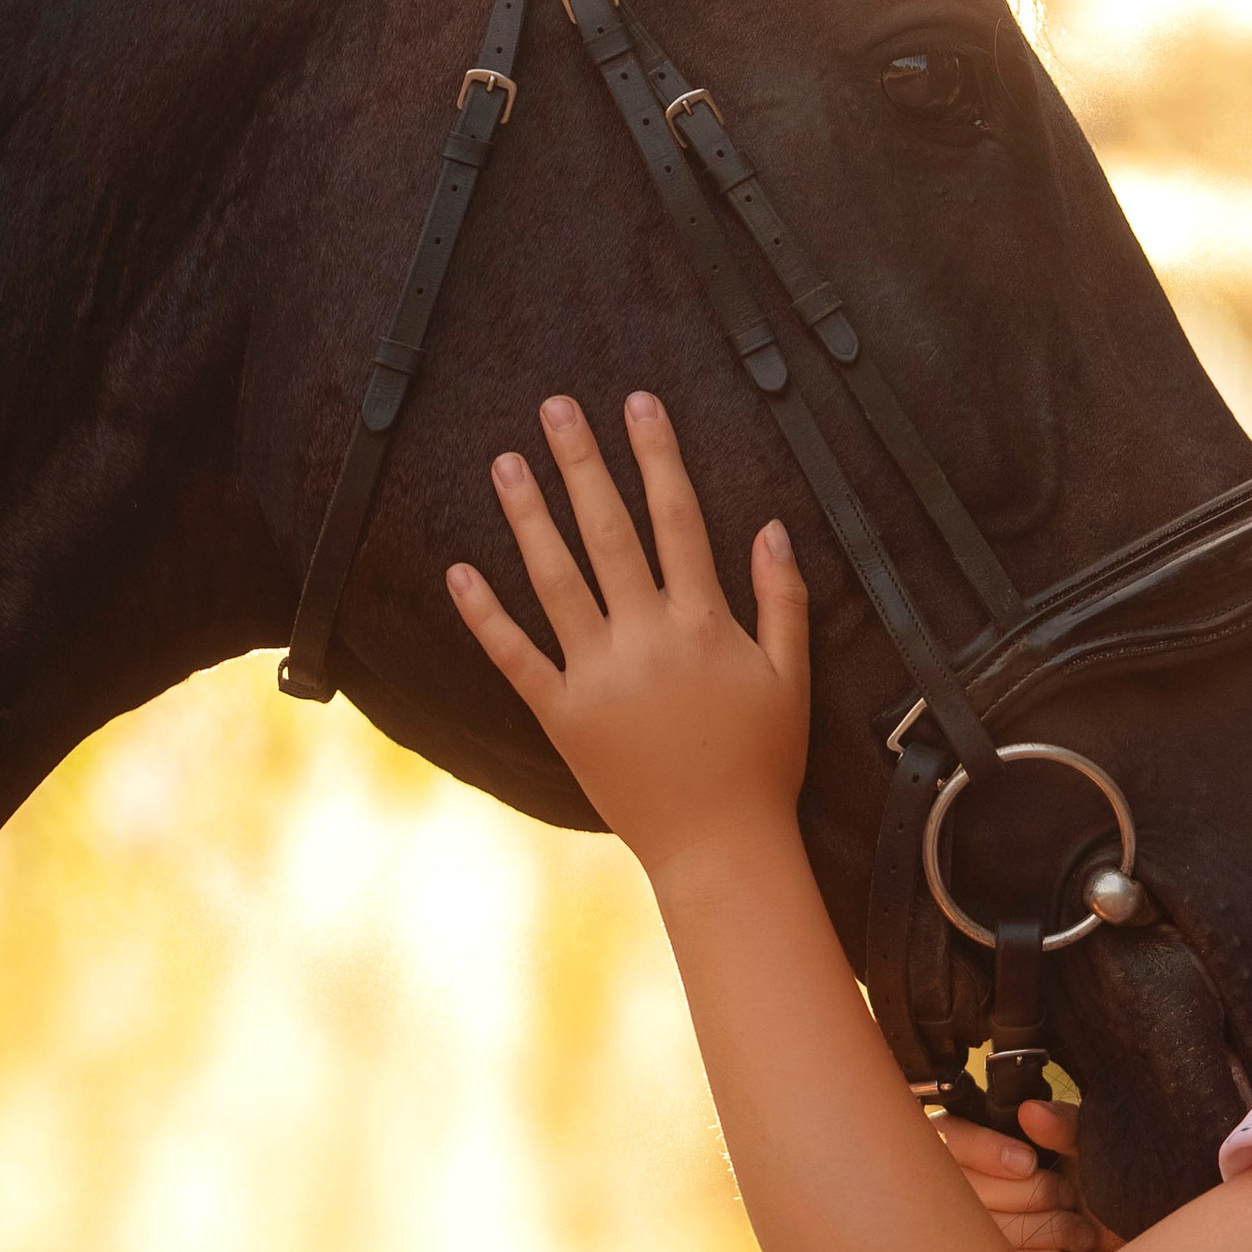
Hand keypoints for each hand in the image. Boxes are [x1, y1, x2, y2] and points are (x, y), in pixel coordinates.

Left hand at [446, 391, 809, 884]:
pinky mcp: (562, 716)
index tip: (639, 405)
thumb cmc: (765, 760)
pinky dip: (485, 615)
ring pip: (555, 580)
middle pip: (608, 532)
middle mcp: (647, 639)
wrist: (720, 845)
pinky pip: (515, 657)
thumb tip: (772, 529)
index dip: (657, 456)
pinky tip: (458, 572)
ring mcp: (599, 676)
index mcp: (704, 623)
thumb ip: (783, 600)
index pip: (677, 519)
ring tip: (505, 463)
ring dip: (528, 517)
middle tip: (556, 409)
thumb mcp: (792, 676)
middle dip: (582, 464)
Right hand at [933, 1098, 1124, 1251]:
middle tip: (1069, 1196)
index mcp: (979, 1139)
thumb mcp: (1086, 1145)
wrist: (1116, 1238)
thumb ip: (1062, 1123)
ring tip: (1077, 1230)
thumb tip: (1030, 1111)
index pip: (954, 1138)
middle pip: (968, 1188)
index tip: (1028, 1164)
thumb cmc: (1095, 1182)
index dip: (986, 1151)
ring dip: (1040, 1228)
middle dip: (1030, 1194)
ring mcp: (966, 1226)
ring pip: (982, 1229)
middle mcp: (960, 1179)